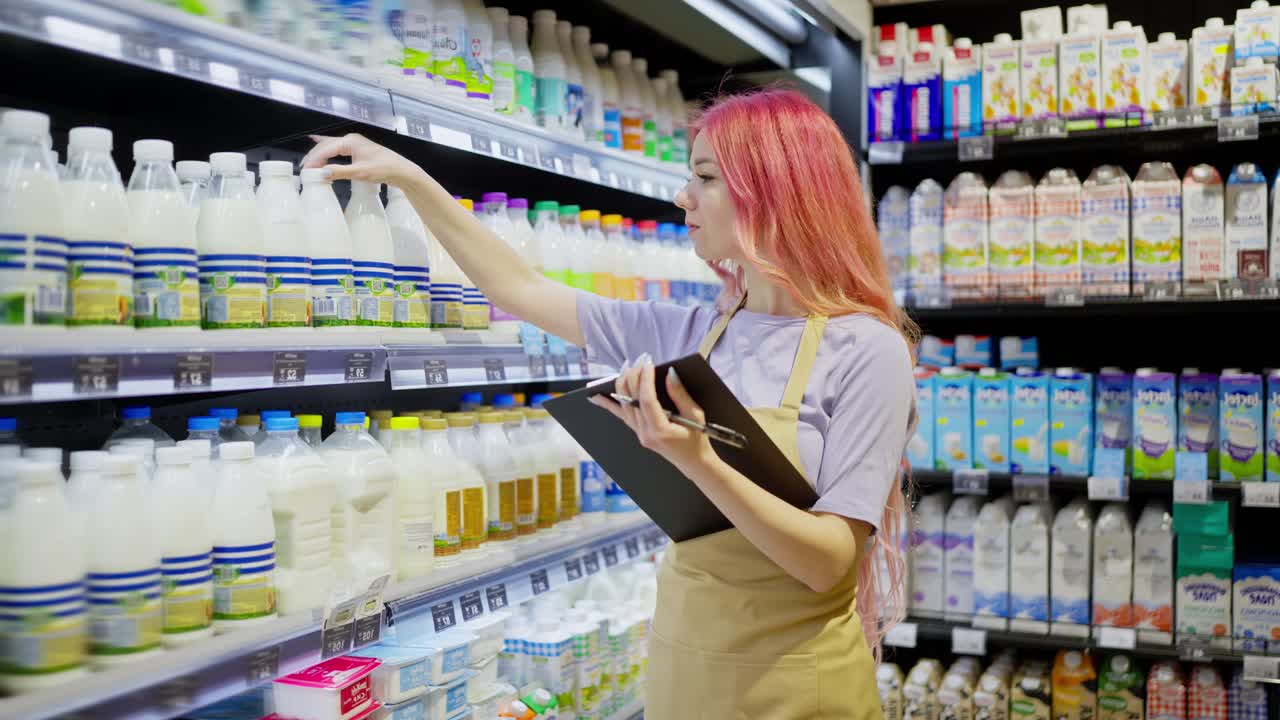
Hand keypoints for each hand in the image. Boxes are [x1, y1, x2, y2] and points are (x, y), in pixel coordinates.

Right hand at [300, 133, 425, 188]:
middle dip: (314, 156)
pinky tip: (318, 144)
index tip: (305, 170)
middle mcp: (350, 140)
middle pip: (326, 146)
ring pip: (330, 146)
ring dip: (319, 154)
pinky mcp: (356, 151)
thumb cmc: (384, 169)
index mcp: (350, 141)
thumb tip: (322, 173)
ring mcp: (354, 144)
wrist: (401, 171)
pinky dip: (326, 150)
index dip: (314, 159)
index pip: (326, 149)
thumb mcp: (360, 173)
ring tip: (308, 164)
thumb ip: (340, 172)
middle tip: (304, 169)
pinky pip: (336, 148)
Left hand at [589, 356, 718, 477]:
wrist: (693, 462)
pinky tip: (595, 396)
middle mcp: (645, 433)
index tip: (649, 364)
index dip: (646, 380)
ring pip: (623, 405)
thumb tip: (670, 373)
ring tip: (628, 367)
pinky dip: (608, 404)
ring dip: (623, 384)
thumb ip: (680, 395)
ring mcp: (639, 434)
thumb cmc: (697, 439)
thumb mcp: (695, 415)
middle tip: (641, 361)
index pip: (647, 400)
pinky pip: (621, 415)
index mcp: (660, 431)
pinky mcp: (637, 432)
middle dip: (634, 377)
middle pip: (632, 400)